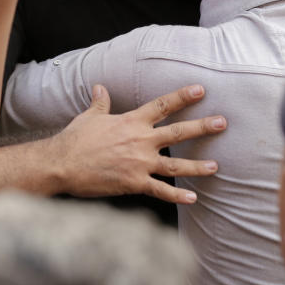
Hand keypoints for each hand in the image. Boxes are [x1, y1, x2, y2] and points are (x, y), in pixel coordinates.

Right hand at [52, 84, 224, 204]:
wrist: (62, 164)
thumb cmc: (75, 139)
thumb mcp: (89, 116)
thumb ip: (100, 102)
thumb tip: (100, 87)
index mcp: (132, 121)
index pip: (163, 105)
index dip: (183, 96)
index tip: (201, 89)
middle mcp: (141, 141)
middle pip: (178, 132)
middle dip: (202, 127)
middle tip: (222, 123)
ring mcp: (140, 163)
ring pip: (176, 165)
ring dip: (197, 166)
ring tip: (215, 166)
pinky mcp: (134, 184)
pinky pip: (161, 191)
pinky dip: (178, 196)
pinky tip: (193, 198)